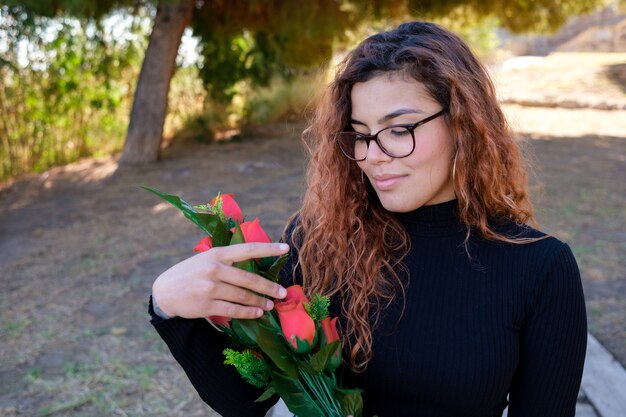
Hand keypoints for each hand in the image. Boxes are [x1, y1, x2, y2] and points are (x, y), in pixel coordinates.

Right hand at [152, 242, 289, 318]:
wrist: (164, 291)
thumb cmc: (191, 273)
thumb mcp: (206, 258)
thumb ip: (227, 259)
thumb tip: (256, 263)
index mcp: (217, 253)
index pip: (248, 249)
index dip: (268, 248)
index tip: (286, 248)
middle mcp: (214, 269)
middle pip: (249, 278)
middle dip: (268, 287)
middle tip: (282, 293)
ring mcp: (210, 288)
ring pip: (243, 296)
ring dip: (260, 302)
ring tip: (270, 305)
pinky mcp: (207, 305)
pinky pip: (233, 310)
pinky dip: (248, 312)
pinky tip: (257, 313)